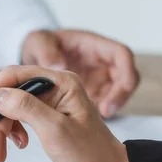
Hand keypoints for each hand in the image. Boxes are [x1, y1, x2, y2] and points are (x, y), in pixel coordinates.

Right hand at [0, 65, 129, 161]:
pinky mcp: (47, 121)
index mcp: (60, 82)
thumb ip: (24, 107)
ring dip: (0, 133)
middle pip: (8, 95)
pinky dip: (11, 135)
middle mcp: (54, 89)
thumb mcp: (55, 130)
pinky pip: (18, 121)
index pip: (14, 76)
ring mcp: (50, 105)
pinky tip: (18, 146)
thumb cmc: (92, 156)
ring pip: (10, 111)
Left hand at [21, 30, 139, 117]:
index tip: (122, 88)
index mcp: (92, 45)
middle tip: (106, 111)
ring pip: (118, 91)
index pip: (121, 54)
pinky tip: (88, 119)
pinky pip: (105, 101)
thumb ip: (46, 53)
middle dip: (121, 94)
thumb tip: (58, 66)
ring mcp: (98, 76)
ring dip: (112, 104)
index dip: (126, 71)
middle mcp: (100, 60)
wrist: (34, 56)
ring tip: (99, 115)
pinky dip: (100, 110)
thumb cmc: (40, 44)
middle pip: (126, 75)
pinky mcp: (92, 90)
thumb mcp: (38, 42)